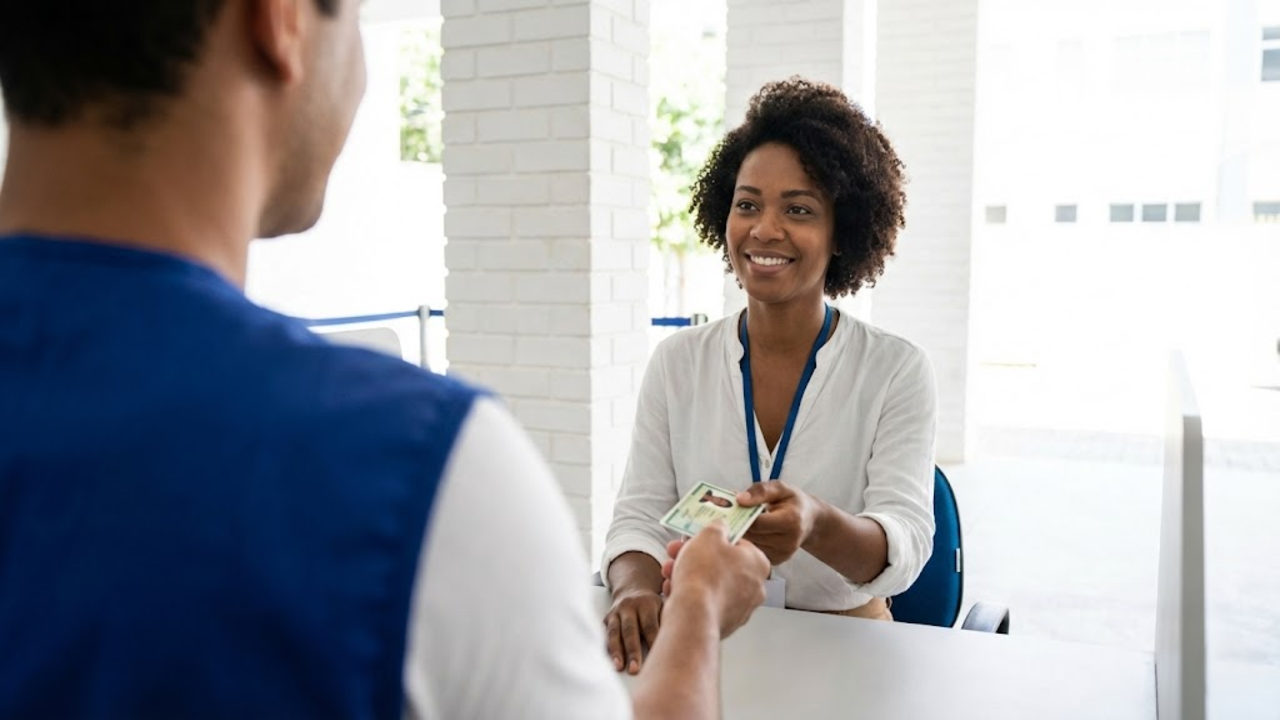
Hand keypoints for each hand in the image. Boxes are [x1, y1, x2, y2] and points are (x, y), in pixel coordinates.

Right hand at [604, 588, 662, 674]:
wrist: (633, 589)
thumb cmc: (654, 605)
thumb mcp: (663, 606)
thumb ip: (668, 620)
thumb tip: (678, 643)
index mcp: (647, 603)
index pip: (650, 626)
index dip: (652, 643)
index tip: (657, 660)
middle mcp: (629, 606)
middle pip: (630, 630)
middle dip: (632, 651)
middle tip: (635, 669)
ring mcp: (616, 612)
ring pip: (614, 633)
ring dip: (616, 651)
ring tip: (619, 667)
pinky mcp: (607, 618)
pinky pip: (606, 634)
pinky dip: (608, 648)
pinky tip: (610, 661)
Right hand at [661, 521, 769, 637]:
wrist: (693, 615)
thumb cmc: (704, 574)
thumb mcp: (709, 535)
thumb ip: (718, 526)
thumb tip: (721, 527)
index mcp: (758, 563)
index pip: (738, 544)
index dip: (713, 539)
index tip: (697, 538)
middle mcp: (755, 588)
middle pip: (722, 564)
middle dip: (695, 557)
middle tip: (677, 552)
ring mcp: (741, 608)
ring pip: (712, 584)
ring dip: (688, 574)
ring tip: (669, 571)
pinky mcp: (725, 623)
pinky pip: (706, 603)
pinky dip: (691, 595)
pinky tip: (674, 589)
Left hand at [735, 480, 822, 565]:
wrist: (810, 521)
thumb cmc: (794, 502)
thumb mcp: (781, 488)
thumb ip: (760, 491)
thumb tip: (739, 499)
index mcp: (790, 521)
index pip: (757, 523)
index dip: (742, 515)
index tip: (731, 508)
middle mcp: (788, 542)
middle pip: (752, 536)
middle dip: (739, 525)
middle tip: (729, 515)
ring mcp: (782, 554)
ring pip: (751, 545)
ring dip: (742, 534)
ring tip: (740, 522)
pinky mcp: (776, 561)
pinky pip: (754, 552)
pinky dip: (749, 542)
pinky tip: (749, 532)